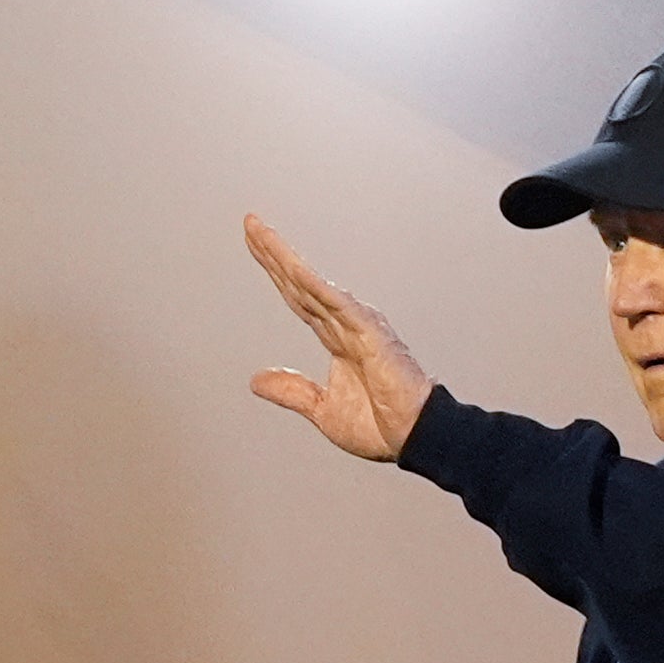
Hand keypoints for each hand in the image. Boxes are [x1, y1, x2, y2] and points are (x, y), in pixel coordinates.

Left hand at [245, 215, 432, 461]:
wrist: (413, 439)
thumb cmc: (381, 425)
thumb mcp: (322, 409)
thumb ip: (292, 391)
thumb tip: (256, 380)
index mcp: (336, 337)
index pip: (298, 296)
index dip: (276, 271)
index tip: (255, 244)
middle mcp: (346, 323)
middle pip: (300, 282)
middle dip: (274, 253)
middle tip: (250, 223)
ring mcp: (358, 324)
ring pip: (313, 285)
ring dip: (286, 259)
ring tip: (261, 234)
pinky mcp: (370, 334)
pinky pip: (338, 305)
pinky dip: (315, 286)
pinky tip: (293, 268)